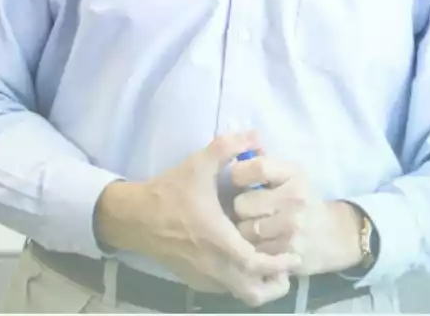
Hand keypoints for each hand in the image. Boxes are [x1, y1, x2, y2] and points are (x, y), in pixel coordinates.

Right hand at [94, 131, 299, 306]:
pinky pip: (226, 289)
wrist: (134, 218)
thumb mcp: (198, 164)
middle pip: (252, 291)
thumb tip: (255, 134)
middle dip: (275, 283)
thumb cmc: (169, 192)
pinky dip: (243, 282)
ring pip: (240, 294)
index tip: (294, 253)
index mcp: (216, 239)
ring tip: (275, 265)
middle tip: (289, 265)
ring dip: (261, 284)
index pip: (253, 264)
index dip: (278, 262)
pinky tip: (250, 262)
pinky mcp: (195, 280)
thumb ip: (228, 147)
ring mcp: (203, 276)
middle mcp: (211, 265)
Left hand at [230, 154, 363, 275]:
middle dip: (240, 208)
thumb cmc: (302, 199)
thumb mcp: (291, 176)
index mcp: (295, 174)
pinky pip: (252, 251)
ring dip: (244, 231)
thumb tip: (235, 151)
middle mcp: (296, 198)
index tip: (236, 180)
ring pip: (243, 230)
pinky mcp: (287, 253)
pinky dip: (253, 249)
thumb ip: (265, 165)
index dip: (239, 173)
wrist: (333, 235)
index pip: (258, 167)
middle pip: (242, 203)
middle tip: (250, 210)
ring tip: (256, 227)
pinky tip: (264, 243)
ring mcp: (292, 228)